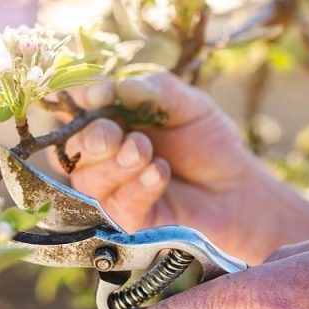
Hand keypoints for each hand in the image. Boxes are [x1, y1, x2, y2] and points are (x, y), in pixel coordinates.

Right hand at [54, 73, 308, 263]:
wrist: (238, 189)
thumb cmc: (209, 142)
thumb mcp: (188, 104)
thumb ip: (152, 90)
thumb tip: (110, 88)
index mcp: (108, 118)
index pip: (72, 106)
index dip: (74, 99)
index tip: (94, 93)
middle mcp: (101, 155)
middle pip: (70, 148)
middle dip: (91, 138)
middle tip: (117, 134)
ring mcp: (110, 190)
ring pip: (87, 179)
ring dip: (116, 164)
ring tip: (147, 152)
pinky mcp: (126, 221)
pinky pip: (116, 204)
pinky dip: (137, 186)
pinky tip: (160, 173)